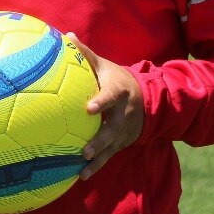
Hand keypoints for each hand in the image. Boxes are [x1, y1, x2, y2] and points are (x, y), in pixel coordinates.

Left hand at [74, 38, 143, 181]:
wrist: (147, 100)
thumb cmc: (116, 80)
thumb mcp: (105, 65)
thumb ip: (86, 54)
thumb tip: (66, 35)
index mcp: (118, 92)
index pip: (110, 97)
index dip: (101, 102)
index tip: (89, 108)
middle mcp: (123, 114)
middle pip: (112, 129)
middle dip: (101, 140)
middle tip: (85, 150)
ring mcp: (123, 131)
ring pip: (111, 147)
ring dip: (98, 159)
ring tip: (83, 169)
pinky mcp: (121, 143)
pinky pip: (109, 157)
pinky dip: (96, 167)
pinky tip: (80, 177)